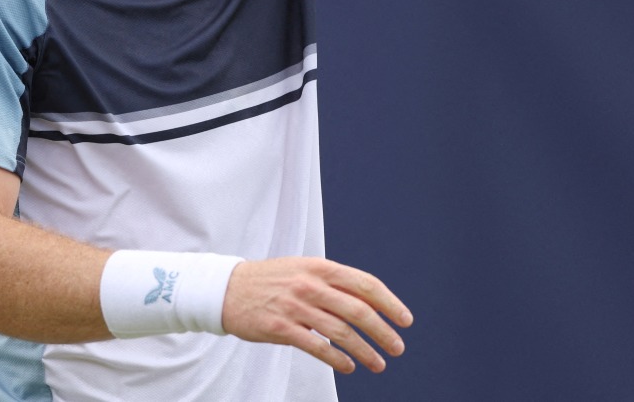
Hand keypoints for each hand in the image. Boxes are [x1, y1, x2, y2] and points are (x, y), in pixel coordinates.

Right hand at [220, 256, 412, 374]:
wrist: (228, 288)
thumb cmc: (273, 280)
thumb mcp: (304, 270)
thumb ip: (334, 283)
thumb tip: (370, 302)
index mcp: (320, 267)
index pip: (365, 284)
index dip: (390, 303)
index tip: (405, 320)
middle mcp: (310, 284)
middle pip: (358, 310)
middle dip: (383, 332)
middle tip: (397, 348)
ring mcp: (295, 306)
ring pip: (341, 332)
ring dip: (365, 351)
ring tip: (378, 364)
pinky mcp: (281, 328)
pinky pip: (317, 347)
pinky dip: (337, 359)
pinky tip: (349, 367)